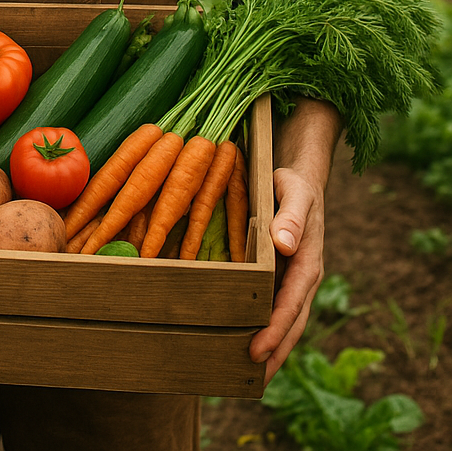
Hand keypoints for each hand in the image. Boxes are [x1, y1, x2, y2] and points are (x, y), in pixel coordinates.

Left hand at [248, 97, 341, 382]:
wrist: (297, 174)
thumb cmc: (291, 181)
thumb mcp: (293, 192)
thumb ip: (291, 217)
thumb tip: (285, 244)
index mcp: (307, 258)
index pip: (291, 301)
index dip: (275, 328)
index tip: (257, 349)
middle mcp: (303, 273)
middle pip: (292, 320)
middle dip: (275, 350)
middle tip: (251, 378)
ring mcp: (293, 276)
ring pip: (285, 318)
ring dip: (272, 345)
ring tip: (248, 374)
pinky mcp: (281, 273)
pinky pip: (274, 304)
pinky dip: (265, 326)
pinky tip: (244, 338)